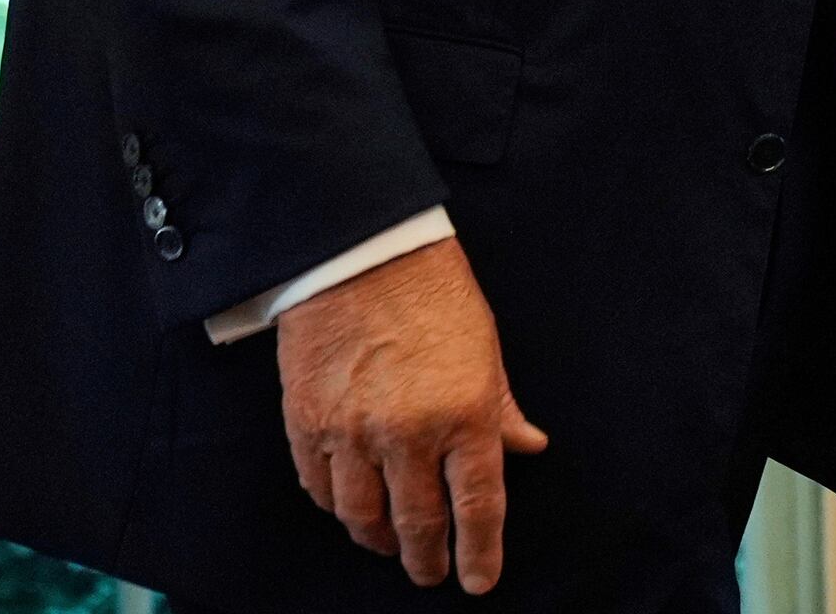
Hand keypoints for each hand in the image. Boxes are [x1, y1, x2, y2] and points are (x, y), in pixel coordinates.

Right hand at [274, 237, 549, 592]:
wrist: (361, 254)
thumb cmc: (433, 295)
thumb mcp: (486, 348)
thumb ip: (503, 407)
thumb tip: (528, 447)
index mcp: (465, 413)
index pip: (478, 505)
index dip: (479, 552)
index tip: (478, 581)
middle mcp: (410, 432)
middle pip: (418, 523)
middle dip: (427, 559)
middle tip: (431, 573)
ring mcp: (354, 432)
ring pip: (362, 517)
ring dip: (379, 541)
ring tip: (391, 546)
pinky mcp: (307, 424)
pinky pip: (319, 489)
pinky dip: (336, 507)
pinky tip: (349, 508)